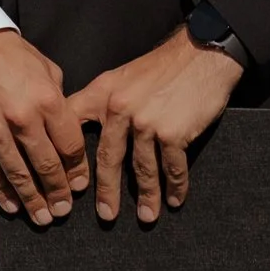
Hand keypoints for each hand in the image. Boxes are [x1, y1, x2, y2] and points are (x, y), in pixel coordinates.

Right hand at [0, 29, 90, 223]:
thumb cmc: (8, 53)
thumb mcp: (46, 69)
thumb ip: (59, 100)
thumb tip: (67, 125)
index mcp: (48, 101)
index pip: (70, 145)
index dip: (77, 169)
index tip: (80, 185)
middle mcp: (24, 120)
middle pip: (47, 166)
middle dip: (58, 192)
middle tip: (64, 209)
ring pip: (19, 175)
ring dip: (33, 200)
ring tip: (44, 217)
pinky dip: (2, 191)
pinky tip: (12, 206)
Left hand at [62, 29, 241, 224]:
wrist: (202, 54)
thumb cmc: (164, 66)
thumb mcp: (122, 76)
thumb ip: (104, 100)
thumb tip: (91, 128)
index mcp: (102, 94)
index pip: (74, 126)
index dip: (67, 156)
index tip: (68, 183)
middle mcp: (120, 109)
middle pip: (108, 159)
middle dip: (107, 192)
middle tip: (106, 216)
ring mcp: (146, 123)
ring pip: (142, 169)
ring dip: (146, 197)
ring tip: (146, 216)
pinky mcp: (173, 133)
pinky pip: (172, 167)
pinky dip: (175, 186)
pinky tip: (175, 199)